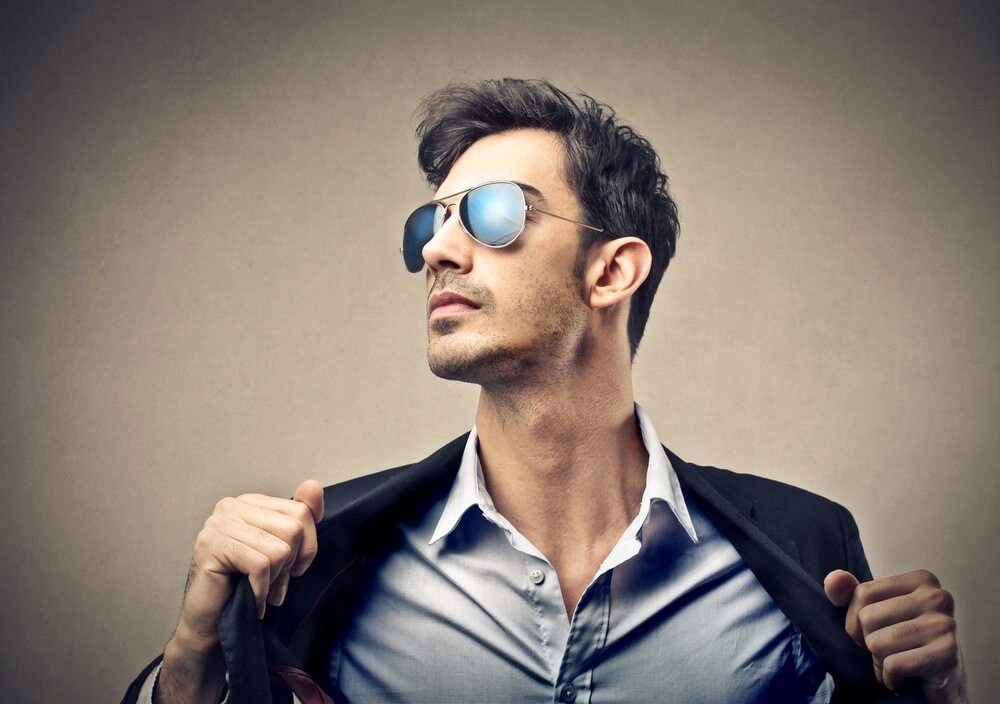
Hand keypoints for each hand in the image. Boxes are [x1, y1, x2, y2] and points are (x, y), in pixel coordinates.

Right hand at [175, 479, 324, 648]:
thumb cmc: (246, 588)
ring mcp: (218, 524)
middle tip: (271, 583)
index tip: (292, 568)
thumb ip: (301, 518)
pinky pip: (261, 565)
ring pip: (280, 548)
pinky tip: (249, 596)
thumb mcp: (284, 552)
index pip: (301, 511)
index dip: (306, 547)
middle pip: (294, 528)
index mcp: (250, 503)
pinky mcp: (211, 546)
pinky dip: (261, 589)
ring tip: (258, 589)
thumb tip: (314, 486)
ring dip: (274, 579)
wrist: (211, 626)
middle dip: (290, 564)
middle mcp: (231, 506)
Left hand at [824, 569, 967, 703]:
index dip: (856, 620)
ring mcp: (945, 625)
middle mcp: (937, 597)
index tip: (878, 632)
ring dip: (879, 662)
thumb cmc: (904, 642)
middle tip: (890, 652)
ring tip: (898, 664)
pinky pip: (893, 665)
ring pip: (877, 643)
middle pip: (868, 618)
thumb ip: (849, 593)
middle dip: (869, 643)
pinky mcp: (947, 654)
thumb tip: (833, 578)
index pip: (863, 593)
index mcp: (921, 579)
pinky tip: (905, 678)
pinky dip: (891, 678)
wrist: (944, 684)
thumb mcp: (876, 612)